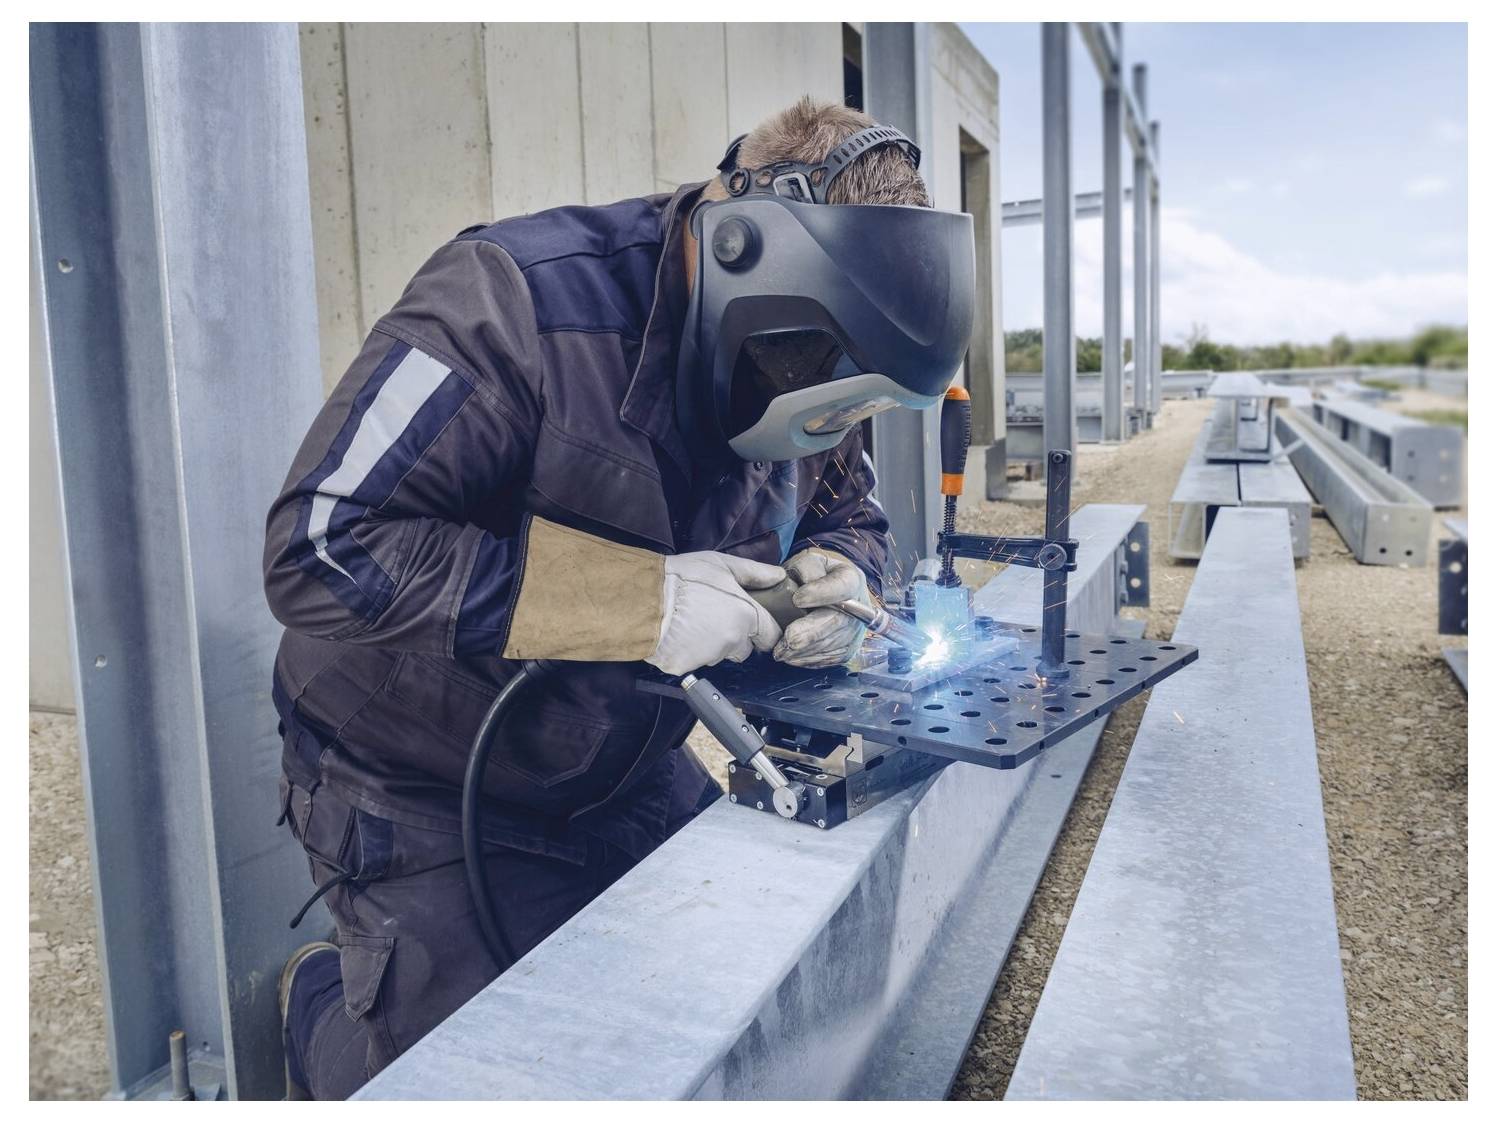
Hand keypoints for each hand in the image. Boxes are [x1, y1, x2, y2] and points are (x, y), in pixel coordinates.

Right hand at [646, 551, 785, 675]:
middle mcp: (733, 641)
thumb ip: (754, 573)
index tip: (754, 624)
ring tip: (694, 622)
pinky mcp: (688, 667)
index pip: (771, 635)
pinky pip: (696, 662)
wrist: (645, 598)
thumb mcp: (722, 564)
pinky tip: (680, 634)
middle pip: (745, 648)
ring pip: (720, 655)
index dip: (763, 630)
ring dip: (713, 644)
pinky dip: (690, 652)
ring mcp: (710, 656)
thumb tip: (778, 576)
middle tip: (715, 616)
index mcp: (746, 616)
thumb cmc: (683, 579)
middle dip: (736, 637)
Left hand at [773, 548, 869, 667]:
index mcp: (851, 579)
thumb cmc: (812, 577)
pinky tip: (790, 657)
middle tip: (789, 638)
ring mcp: (856, 631)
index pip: (842, 586)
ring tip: (781, 651)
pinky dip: (808, 659)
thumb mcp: (809, 562)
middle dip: (812, 633)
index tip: (797, 599)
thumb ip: (807, 568)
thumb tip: (805, 587)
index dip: (822, 594)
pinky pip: (829, 658)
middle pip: (839, 622)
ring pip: (832, 644)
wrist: (823, 592)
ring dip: (806, 650)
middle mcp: (860, 606)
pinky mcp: (848, 649)